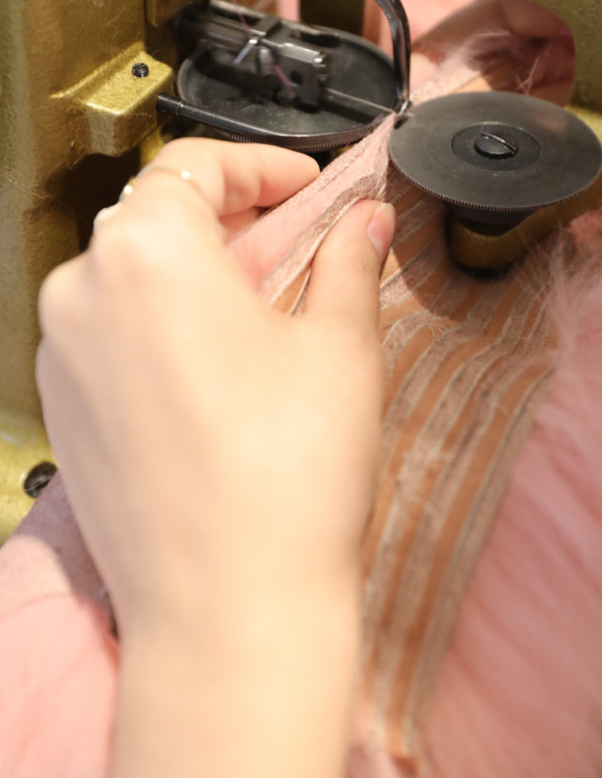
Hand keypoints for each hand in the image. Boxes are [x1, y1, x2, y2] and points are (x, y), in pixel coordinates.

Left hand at [36, 138, 394, 638]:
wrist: (228, 612)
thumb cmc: (285, 483)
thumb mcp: (340, 349)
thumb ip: (348, 264)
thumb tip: (363, 225)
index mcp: (146, 252)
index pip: (196, 164)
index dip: (263, 167)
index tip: (306, 186)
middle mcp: (82, 293)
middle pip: (158, 219)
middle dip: (233, 219)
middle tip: (300, 241)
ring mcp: (61, 357)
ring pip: (133, 279)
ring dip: (199, 274)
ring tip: (269, 307)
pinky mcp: (64, 411)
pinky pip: (114, 336)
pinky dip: (165, 326)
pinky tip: (223, 365)